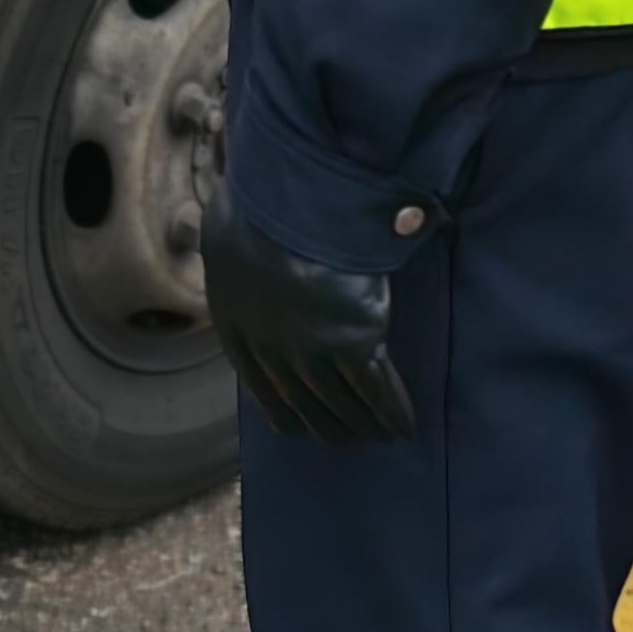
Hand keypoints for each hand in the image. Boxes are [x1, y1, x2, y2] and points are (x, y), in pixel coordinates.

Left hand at [201, 188, 416, 444]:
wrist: (292, 194)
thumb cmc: (259, 201)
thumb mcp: (227, 236)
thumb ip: (237, 260)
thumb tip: (231, 247)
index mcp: (235, 325)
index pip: (261, 389)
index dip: (285, 413)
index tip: (297, 425)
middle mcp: (270, 348)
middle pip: (304, 406)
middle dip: (330, 428)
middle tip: (351, 437)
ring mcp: (312, 349)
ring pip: (343, 405)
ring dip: (366, 426)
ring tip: (384, 435)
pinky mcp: (354, 342)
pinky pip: (377, 390)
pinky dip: (394, 412)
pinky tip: (405, 426)